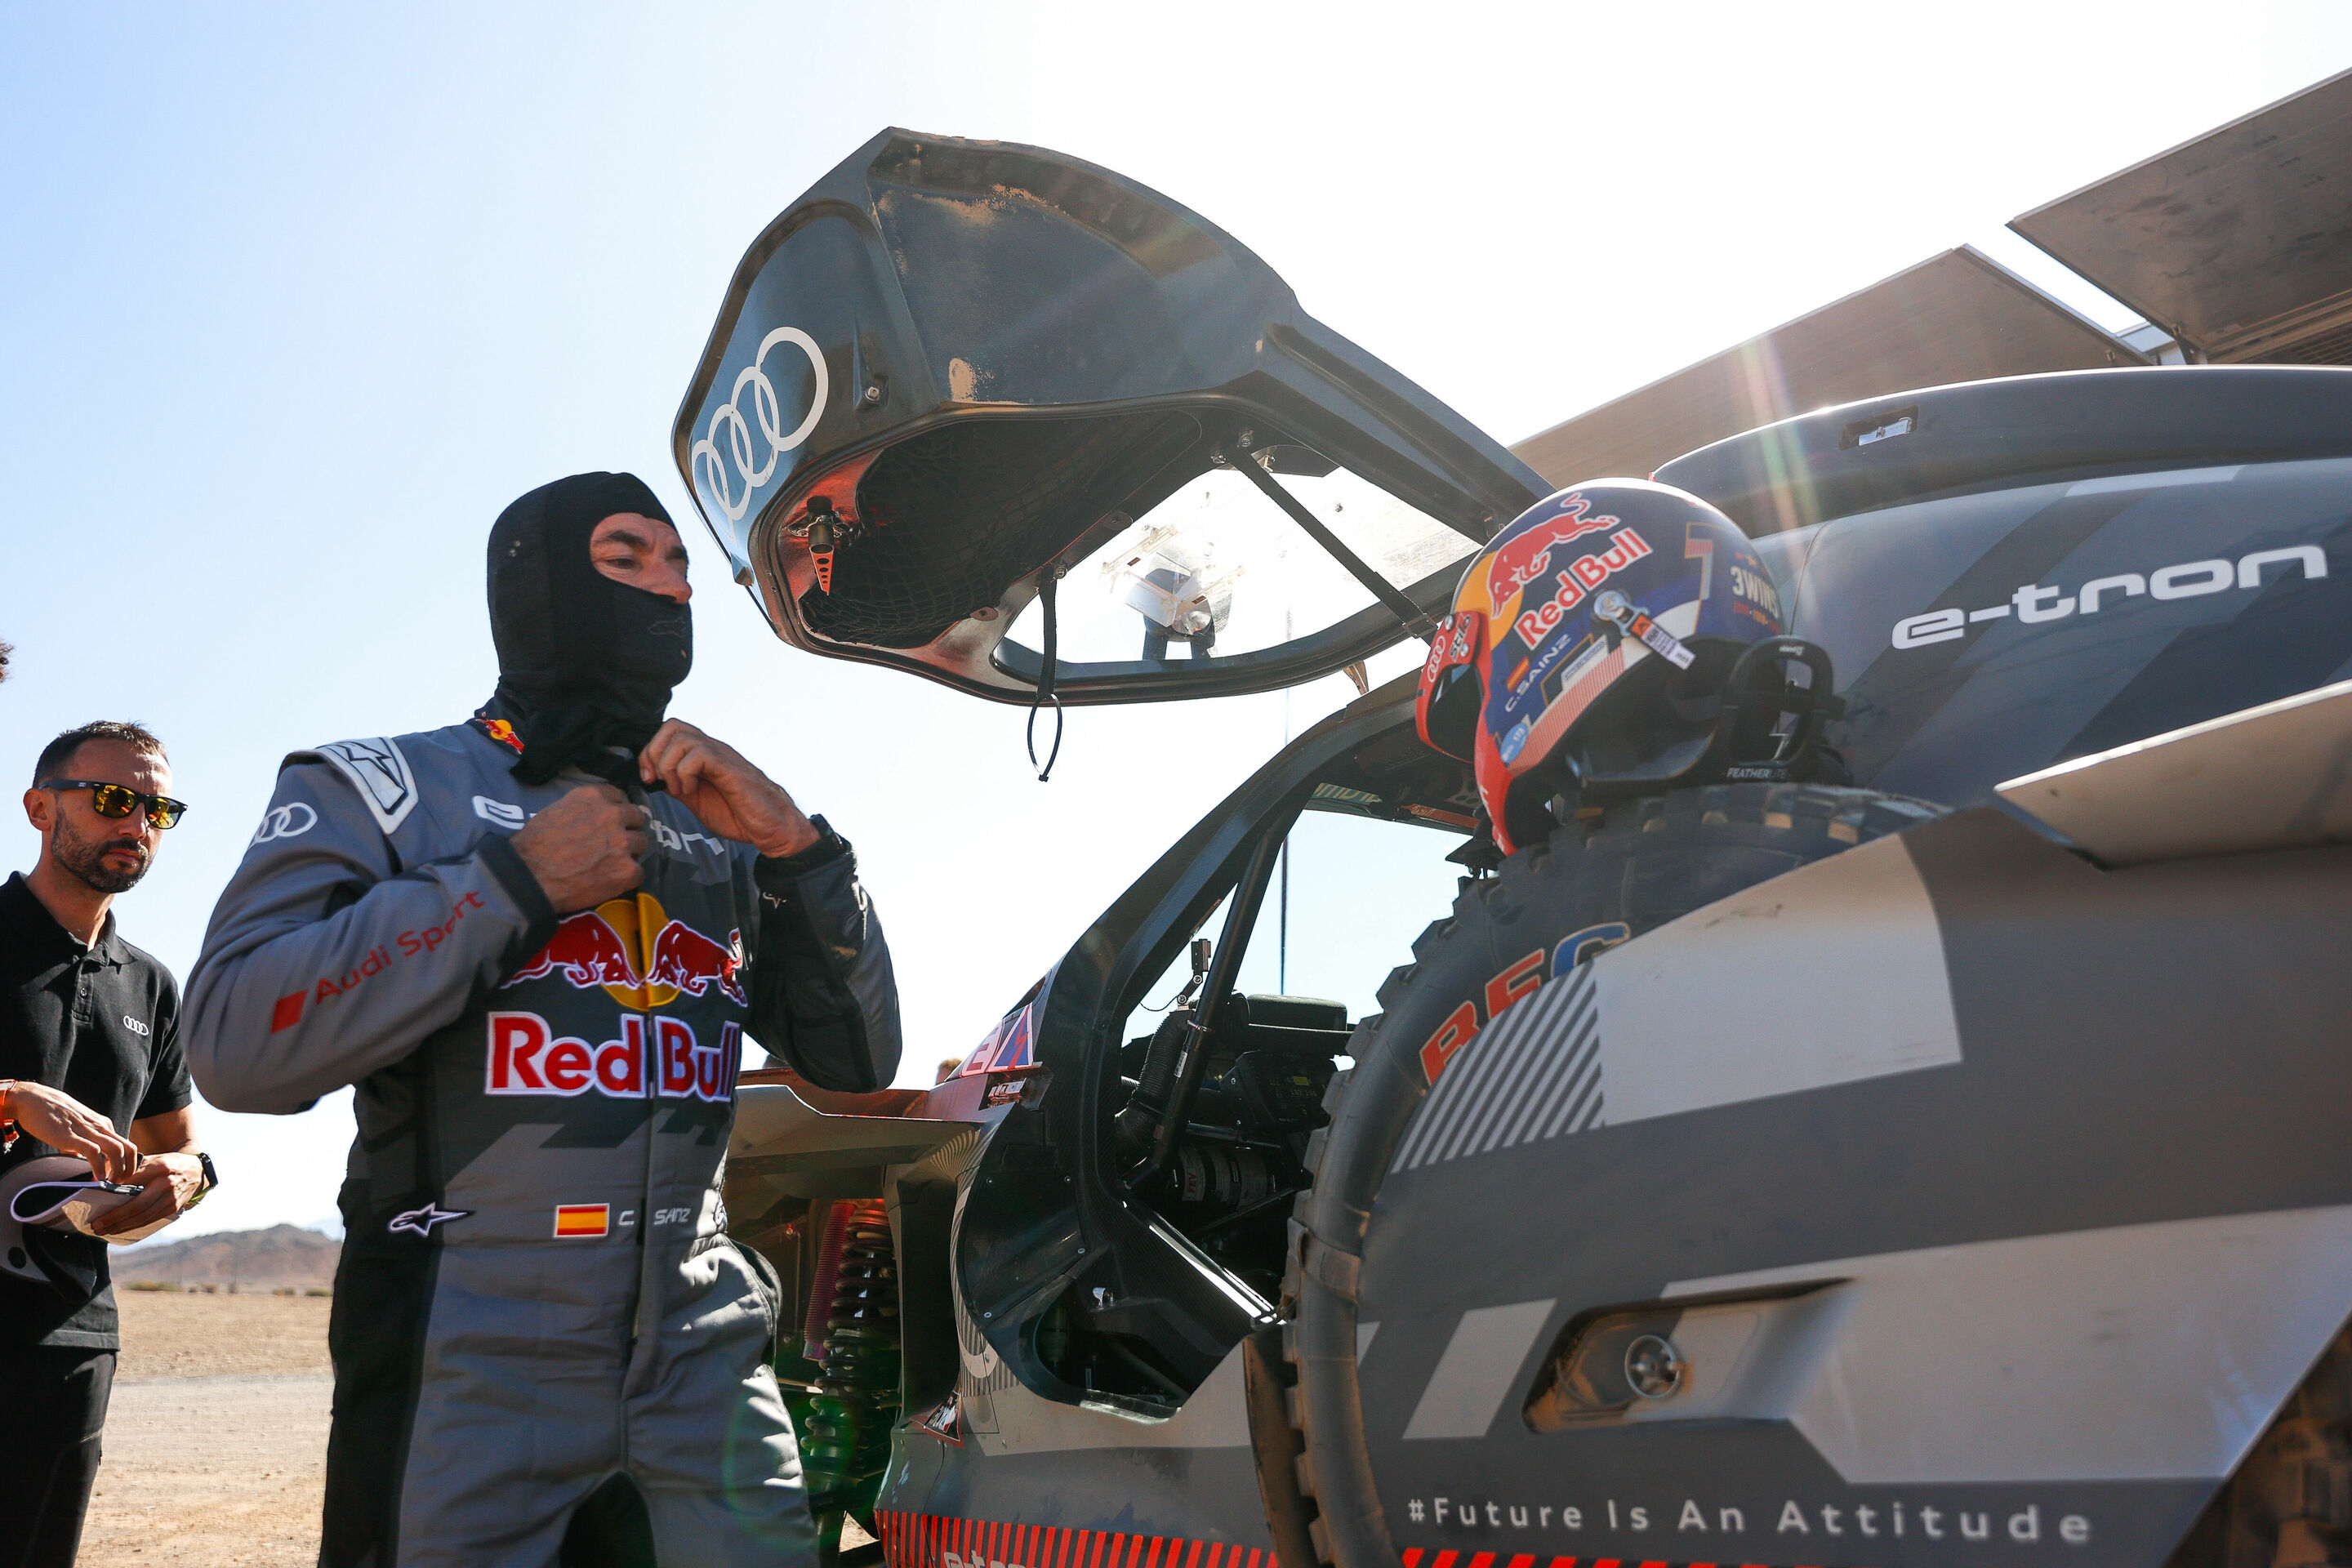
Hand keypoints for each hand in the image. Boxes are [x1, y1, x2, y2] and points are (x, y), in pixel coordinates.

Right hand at [5, 1082, 138, 1181]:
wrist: (33, 1099)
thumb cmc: (53, 1113)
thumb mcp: (76, 1126)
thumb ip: (82, 1141)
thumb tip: (83, 1159)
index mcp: (102, 1124)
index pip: (125, 1145)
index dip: (127, 1163)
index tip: (119, 1176)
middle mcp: (100, 1126)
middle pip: (128, 1148)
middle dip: (129, 1168)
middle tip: (119, 1183)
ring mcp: (87, 1130)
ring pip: (116, 1150)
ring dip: (117, 1169)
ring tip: (110, 1182)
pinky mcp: (71, 1136)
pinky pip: (93, 1152)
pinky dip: (98, 1167)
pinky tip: (97, 1178)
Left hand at [91, 1152, 203, 1237]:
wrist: (196, 1171)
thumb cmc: (168, 1164)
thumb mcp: (152, 1159)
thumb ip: (132, 1169)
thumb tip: (102, 1180)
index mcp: (158, 1168)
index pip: (131, 1184)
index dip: (112, 1196)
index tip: (94, 1204)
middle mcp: (165, 1184)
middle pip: (137, 1206)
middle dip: (114, 1218)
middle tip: (96, 1225)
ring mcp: (171, 1198)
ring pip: (142, 1217)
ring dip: (121, 1226)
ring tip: (103, 1230)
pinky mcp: (173, 1208)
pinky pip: (149, 1220)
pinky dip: (133, 1226)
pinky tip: (120, 1229)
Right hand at [511, 784, 647, 912]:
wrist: (529, 876)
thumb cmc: (534, 845)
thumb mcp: (557, 810)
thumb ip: (583, 808)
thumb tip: (595, 815)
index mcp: (595, 797)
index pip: (620, 797)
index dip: (616, 811)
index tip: (610, 822)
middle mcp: (614, 814)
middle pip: (637, 818)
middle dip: (627, 829)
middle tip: (612, 844)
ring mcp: (623, 842)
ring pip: (641, 844)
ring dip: (629, 853)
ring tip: (610, 864)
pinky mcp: (627, 870)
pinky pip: (639, 872)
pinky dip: (627, 878)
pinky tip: (610, 882)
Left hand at [639, 721, 818, 858]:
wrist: (772, 826)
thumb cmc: (740, 814)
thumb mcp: (696, 800)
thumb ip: (676, 785)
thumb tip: (653, 779)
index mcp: (703, 756)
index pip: (669, 732)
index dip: (650, 751)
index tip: (648, 778)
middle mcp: (712, 750)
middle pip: (673, 726)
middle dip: (654, 753)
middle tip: (657, 780)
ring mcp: (722, 756)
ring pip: (683, 738)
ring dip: (669, 765)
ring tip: (678, 788)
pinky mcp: (730, 769)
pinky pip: (699, 755)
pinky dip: (685, 773)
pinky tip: (691, 790)